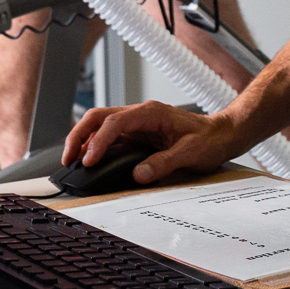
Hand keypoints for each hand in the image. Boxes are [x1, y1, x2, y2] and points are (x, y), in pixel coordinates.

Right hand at [63, 100, 243, 184]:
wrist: (222, 134)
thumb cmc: (210, 139)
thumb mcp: (191, 153)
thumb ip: (164, 162)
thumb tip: (138, 174)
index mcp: (151, 113)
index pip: (115, 123)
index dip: (98, 141)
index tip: (89, 161)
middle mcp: (140, 115)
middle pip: (98, 117)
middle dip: (78, 135)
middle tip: (68, 159)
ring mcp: (137, 124)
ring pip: (100, 125)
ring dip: (83, 140)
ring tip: (72, 161)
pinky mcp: (137, 135)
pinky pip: (109, 137)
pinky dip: (94, 146)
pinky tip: (88, 160)